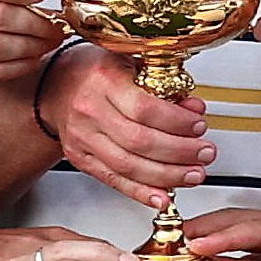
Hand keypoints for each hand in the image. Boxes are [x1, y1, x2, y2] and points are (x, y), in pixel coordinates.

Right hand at [51, 46, 211, 212]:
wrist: (55, 87)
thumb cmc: (94, 72)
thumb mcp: (130, 63)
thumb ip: (163, 85)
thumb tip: (194, 108)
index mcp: (104, 81)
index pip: (145, 108)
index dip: (177, 122)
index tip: (198, 126)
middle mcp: (90, 111)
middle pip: (140, 141)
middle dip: (180, 152)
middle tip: (205, 153)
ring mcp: (82, 138)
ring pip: (129, 166)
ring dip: (167, 175)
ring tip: (193, 174)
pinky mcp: (80, 158)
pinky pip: (113, 181)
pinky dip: (141, 192)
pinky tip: (162, 197)